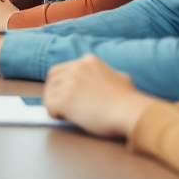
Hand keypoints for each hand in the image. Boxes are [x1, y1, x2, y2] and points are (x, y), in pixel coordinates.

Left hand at [43, 55, 157, 138]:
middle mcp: (77, 68)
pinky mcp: (65, 99)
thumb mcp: (119, 77)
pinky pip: (49, 106)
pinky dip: (53, 113)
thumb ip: (106, 75)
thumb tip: (103, 82)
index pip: (63, 68)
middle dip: (53, 90)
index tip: (63, 91)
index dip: (61, 82)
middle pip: (53, 78)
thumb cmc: (129, 100)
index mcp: (88, 61)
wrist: (129, 112)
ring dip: (54, 103)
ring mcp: (70, 83)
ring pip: (50, 92)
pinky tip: (61, 117)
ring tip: (62, 113)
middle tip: (57, 103)